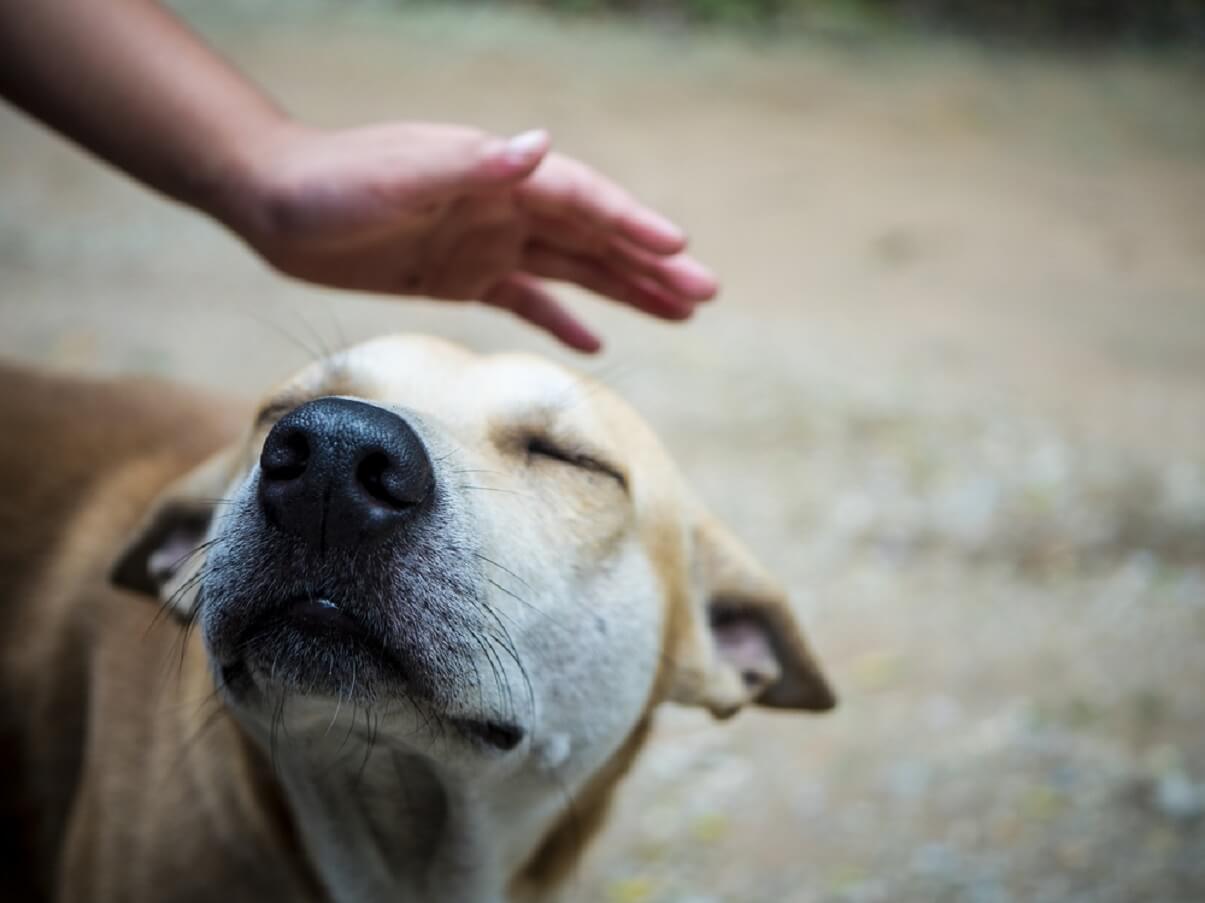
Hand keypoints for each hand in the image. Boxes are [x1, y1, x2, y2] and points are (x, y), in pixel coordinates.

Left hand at [224, 122, 717, 350]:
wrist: (276, 205)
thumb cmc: (332, 185)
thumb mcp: (399, 175)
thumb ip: (471, 166)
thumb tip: (539, 146)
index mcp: (498, 176)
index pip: (582, 200)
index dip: (632, 224)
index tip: (680, 252)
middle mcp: (504, 206)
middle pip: (593, 238)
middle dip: (650, 265)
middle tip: (706, 294)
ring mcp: (488, 242)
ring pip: (573, 270)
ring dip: (625, 291)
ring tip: (678, 314)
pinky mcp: (464, 276)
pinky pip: (528, 300)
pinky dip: (563, 319)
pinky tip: (596, 344)